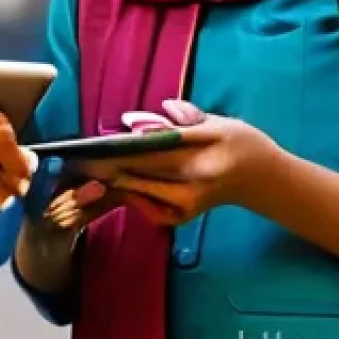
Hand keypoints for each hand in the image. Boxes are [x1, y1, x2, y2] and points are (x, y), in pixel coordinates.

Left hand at [73, 99, 281, 225]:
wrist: (263, 179)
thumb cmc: (239, 142)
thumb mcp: (215, 123)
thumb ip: (178, 121)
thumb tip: (134, 124)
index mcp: (198, 161)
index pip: (148, 154)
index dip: (116, 150)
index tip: (89, 146)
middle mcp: (189, 190)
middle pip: (138, 175)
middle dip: (105, 167)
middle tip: (76, 159)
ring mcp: (184, 208)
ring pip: (137, 193)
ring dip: (110, 181)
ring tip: (83, 169)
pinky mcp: (180, 217)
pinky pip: (146, 207)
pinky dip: (128, 195)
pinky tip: (112, 183)